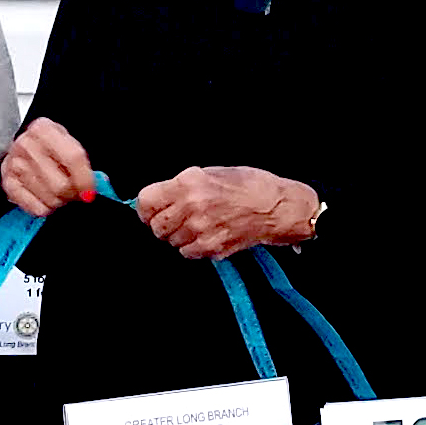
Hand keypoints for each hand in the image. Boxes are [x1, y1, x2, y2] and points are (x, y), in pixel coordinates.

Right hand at [0, 117, 94, 215]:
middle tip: (75, 193)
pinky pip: (36, 208)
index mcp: (44, 129)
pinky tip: (46, 198)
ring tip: (60, 194)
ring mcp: (14, 164)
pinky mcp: (7, 183)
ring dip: (60, 202)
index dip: (85, 180)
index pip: (73, 158)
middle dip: (72, 195)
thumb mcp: (67, 144)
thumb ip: (81, 162)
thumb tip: (95, 188)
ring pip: (50, 199)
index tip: (90, 193)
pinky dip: (46, 209)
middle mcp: (26, 144)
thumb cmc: (50, 148)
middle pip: (60, 185)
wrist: (25, 148)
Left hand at [134, 165, 315, 260]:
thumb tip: (160, 197)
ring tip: (197, 224)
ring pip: (170, 241)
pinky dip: (192, 246)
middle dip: (161, 223)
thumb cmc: (251, 185)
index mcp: (189, 183)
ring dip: (178, 235)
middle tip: (175, 218)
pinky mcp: (212, 248)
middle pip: (155, 225)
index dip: (146, 207)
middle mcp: (192, 207)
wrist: (279, 207)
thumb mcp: (213, 172)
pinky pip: (187, 252)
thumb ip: (182, 185)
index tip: (151, 209)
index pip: (146, 201)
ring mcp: (201, 230)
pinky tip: (207, 234)